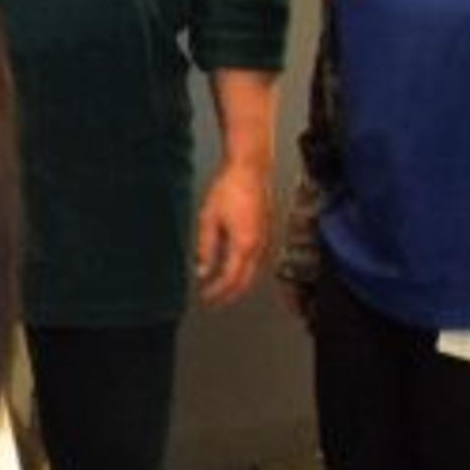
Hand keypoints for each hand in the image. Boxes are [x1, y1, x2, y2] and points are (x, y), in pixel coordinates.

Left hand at [192, 161, 271, 307]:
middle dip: (229, 294)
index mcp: (244, 244)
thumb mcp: (208, 219)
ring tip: (221, 288)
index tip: (205, 298)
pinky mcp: (266, 232)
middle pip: (245, 281)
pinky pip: (257, 259)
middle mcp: (259, 245)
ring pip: (254, 272)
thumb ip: (206, 248)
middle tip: (213, 301)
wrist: (251, 168)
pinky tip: (234, 268)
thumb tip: (202, 270)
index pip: (230, 279)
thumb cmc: (230, 188)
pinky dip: (245, 270)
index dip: (217, 292)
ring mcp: (265, 239)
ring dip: (238, 283)